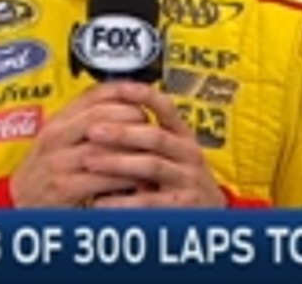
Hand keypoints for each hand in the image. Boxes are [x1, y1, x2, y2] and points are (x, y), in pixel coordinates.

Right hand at [9, 83, 150, 206]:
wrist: (19, 204)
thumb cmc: (44, 172)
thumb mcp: (58, 140)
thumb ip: (84, 122)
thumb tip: (124, 105)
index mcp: (56, 122)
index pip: (92, 95)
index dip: (122, 92)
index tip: (143, 95)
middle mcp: (54, 138)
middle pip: (100, 116)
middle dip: (130, 119)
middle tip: (150, 127)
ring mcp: (57, 162)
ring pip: (104, 148)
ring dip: (133, 151)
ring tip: (151, 154)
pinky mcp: (64, 187)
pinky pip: (103, 177)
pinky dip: (125, 178)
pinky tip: (139, 180)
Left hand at [81, 82, 226, 207]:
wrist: (211, 213)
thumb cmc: (181, 178)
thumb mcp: (171, 152)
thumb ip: (146, 136)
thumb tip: (106, 114)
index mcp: (183, 136)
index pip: (166, 107)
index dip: (144, 96)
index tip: (119, 88)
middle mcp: (188, 154)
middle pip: (155, 136)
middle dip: (121, 132)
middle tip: (92, 130)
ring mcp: (187, 179)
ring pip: (151, 166)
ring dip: (117, 162)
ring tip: (89, 161)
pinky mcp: (181, 206)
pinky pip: (149, 201)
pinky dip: (123, 201)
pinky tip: (101, 200)